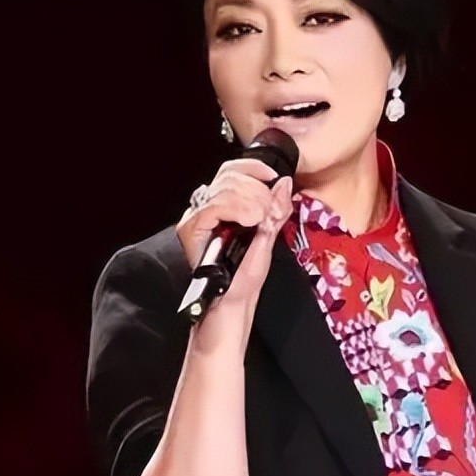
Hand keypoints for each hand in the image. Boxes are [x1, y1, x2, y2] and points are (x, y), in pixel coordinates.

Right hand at [175, 159, 293, 304]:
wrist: (230, 308)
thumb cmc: (244, 282)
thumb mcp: (268, 241)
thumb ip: (277, 211)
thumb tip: (284, 182)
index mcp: (225, 207)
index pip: (232, 171)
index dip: (253, 168)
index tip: (273, 176)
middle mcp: (207, 209)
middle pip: (228, 176)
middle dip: (257, 190)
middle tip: (268, 212)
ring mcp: (197, 218)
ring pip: (223, 188)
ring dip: (251, 200)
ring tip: (260, 220)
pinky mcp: (191, 230)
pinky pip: (213, 206)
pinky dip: (236, 209)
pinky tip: (249, 220)